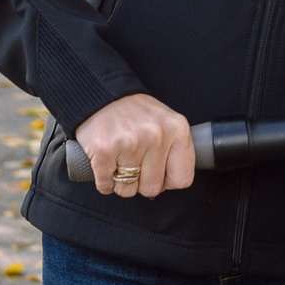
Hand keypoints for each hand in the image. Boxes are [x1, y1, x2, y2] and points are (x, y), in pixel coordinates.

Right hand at [74, 93, 195, 197]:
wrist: (102, 94)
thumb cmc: (135, 113)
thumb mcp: (165, 122)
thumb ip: (173, 150)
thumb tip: (169, 184)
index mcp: (177, 129)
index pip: (182, 178)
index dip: (167, 181)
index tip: (158, 174)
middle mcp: (156, 135)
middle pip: (153, 188)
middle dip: (141, 183)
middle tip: (133, 165)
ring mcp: (130, 143)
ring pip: (128, 190)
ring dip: (120, 182)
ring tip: (119, 163)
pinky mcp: (104, 150)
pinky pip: (106, 186)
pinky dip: (104, 182)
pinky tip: (105, 166)